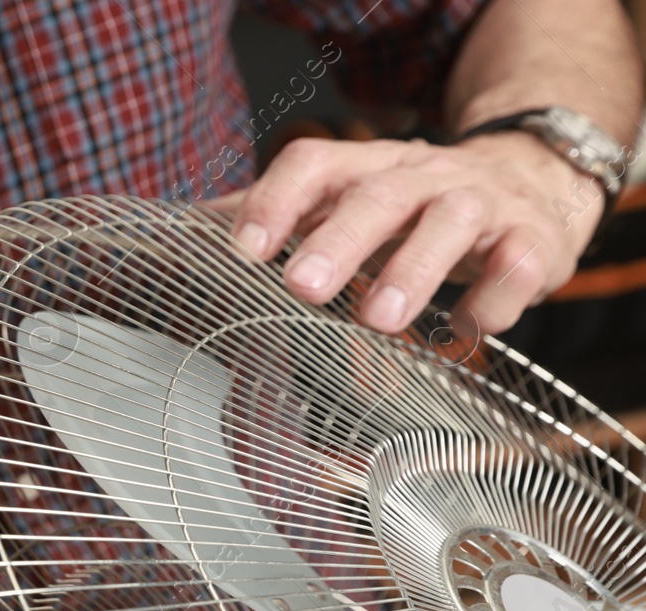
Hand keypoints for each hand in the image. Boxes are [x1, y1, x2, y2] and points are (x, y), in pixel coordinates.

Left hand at [216, 134, 604, 335]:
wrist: (532, 183)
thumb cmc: (413, 208)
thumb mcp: (347, 200)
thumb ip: (280, 217)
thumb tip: (190, 230)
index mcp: (366, 169)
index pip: (315, 165)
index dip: (276, 201)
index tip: (242, 250)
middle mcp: (422, 177)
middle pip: (380, 195)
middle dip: (340, 241)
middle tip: (302, 288)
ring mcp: (482, 205)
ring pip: (451, 223)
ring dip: (414, 268)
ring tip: (379, 318)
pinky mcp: (534, 241)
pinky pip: (516, 265)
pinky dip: (492, 299)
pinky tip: (466, 330)